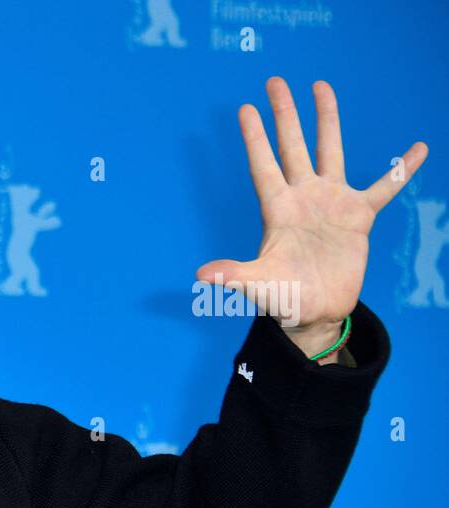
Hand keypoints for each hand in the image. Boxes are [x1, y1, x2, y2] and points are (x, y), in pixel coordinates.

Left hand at [196, 77, 427, 360]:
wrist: (314, 313)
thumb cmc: (282, 299)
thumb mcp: (258, 286)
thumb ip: (234, 276)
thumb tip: (203, 275)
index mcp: (278, 211)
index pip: (264, 166)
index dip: (255, 139)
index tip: (245, 109)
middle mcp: (303, 199)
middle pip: (292, 147)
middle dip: (285, 115)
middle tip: (275, 81)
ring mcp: (331, 204)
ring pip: (330, 152)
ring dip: (327, 121)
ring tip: (322, 86)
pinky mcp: (358, 217)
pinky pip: (384, 187)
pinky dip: (401, 170)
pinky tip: (418, 149)